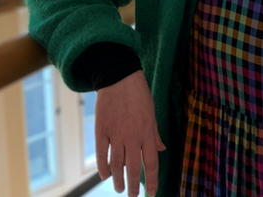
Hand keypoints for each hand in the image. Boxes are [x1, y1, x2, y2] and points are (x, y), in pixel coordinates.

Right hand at [95, 71, 166, 195]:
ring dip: (118, 179)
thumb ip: (155, 134)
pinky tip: (105, 175)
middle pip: (133, 168)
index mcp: (148, 133)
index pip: (150, 164)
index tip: (151, 193)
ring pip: (117, 164)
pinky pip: (101, 153)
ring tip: (119, 189)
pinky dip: (103, 167)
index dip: (151, 181)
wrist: (120, 78)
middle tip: (134, 196)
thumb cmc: (139, 95)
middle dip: (134, 185)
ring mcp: (116, 134)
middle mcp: (132, 137)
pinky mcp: (101, 130)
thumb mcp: (152, 114)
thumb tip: (161, 149)